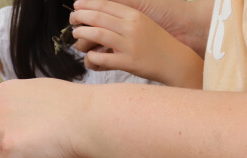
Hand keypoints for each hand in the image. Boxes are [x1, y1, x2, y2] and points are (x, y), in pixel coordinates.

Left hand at [0, 79, 88, 157]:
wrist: (91, 118)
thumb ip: (18, 107)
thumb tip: (12, 123)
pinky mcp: (7, 148)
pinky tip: (43, 154)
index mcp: (2, 92)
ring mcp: (0, 128)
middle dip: (11, 148)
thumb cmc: (73, 109)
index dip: (14, 132)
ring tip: (43, 145)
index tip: (35, 128)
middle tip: (39, 139)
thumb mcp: (37, 95)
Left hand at [70, 0, 202, 87]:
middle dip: (80, 17)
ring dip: (82, 34)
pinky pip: (102, 58)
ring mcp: (129, 45)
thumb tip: (101, 15)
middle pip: (98, 17)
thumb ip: (124, 18)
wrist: (174, 60)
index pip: (105, 5)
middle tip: (72, 19)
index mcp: (134, 16)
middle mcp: (131, 27)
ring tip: (76, 34)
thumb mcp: (142, 23)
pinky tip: (89, 55)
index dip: (87, 4)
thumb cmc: (155, 42)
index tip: (77, 5)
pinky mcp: (128, 62)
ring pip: (98, 34)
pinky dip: (91, 56)